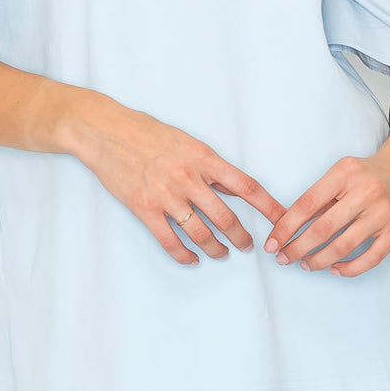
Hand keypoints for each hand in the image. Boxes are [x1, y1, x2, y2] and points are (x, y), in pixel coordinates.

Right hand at [74, 98, 284, 265]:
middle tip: (248, 246)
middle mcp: (188, 178)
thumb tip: (230, 187)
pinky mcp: (144, 209)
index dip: (268, 207)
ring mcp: (166, 195)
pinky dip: (184, 255)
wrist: (106, 131)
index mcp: (203, 158)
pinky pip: (170, 241)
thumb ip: (208, 166)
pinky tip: (191, 259)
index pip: (246, 186)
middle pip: (226, 218)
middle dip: (241, 238)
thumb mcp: (186, 142)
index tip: (283, 220)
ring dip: (216, 249)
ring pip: (201, 233)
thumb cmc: (146, 132)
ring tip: (221, 254)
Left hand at [263, 143, 389, 277]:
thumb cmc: (368, 174)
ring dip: (318, 261)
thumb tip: (287, 226)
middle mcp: (366, 192)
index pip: (307, 204)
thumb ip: (320, 198)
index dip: (285, 227)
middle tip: (283, 259)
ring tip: (305, 265)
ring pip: (343, 246)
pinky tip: (334, 269)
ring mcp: (384, 212)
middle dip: (297, 248)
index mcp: (345, 173)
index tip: (272, 243)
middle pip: (323, 229)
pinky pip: (370, 259)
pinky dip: (348, 269)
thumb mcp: (342, 173)